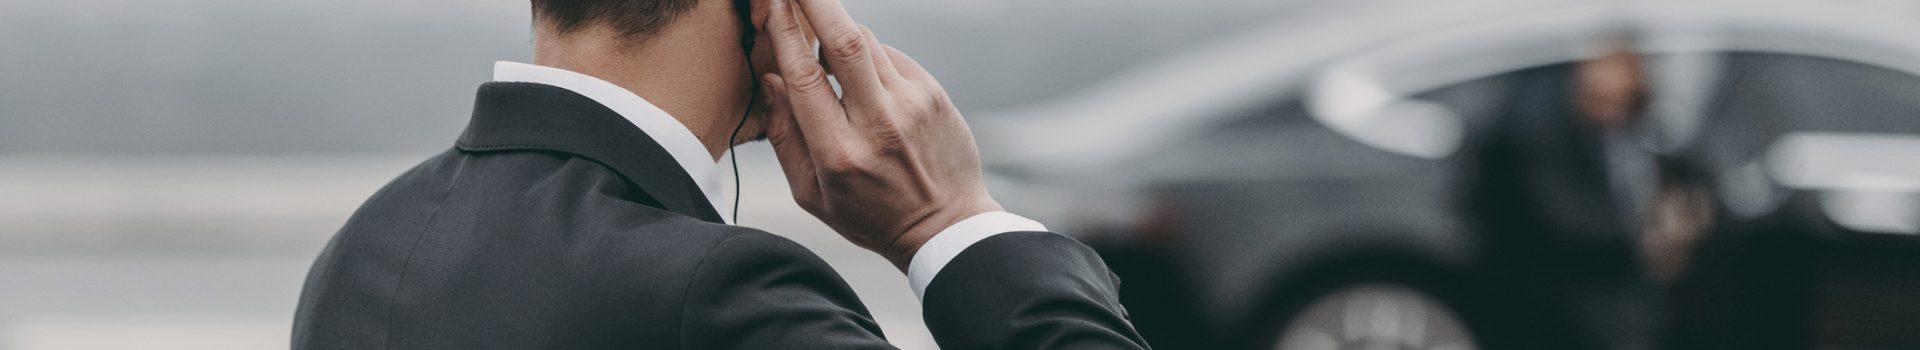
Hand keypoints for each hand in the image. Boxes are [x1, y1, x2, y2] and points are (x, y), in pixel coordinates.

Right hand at [757, 0, 1001, 269]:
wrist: (945, 226)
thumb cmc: (870, 215)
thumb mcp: (812, 194)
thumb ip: (785, 137)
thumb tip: (770, 79)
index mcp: (840, 153)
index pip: (805, 78)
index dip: (784, 34)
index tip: (771, 4)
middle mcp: (879, 124)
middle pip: (844, 42)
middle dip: (815, 1)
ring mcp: (912, 105)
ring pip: (867, 42)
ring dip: (838, 31)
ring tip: (821, 37)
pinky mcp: (934, 94)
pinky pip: (891, 56)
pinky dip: (869, 55)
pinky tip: (863, 78)